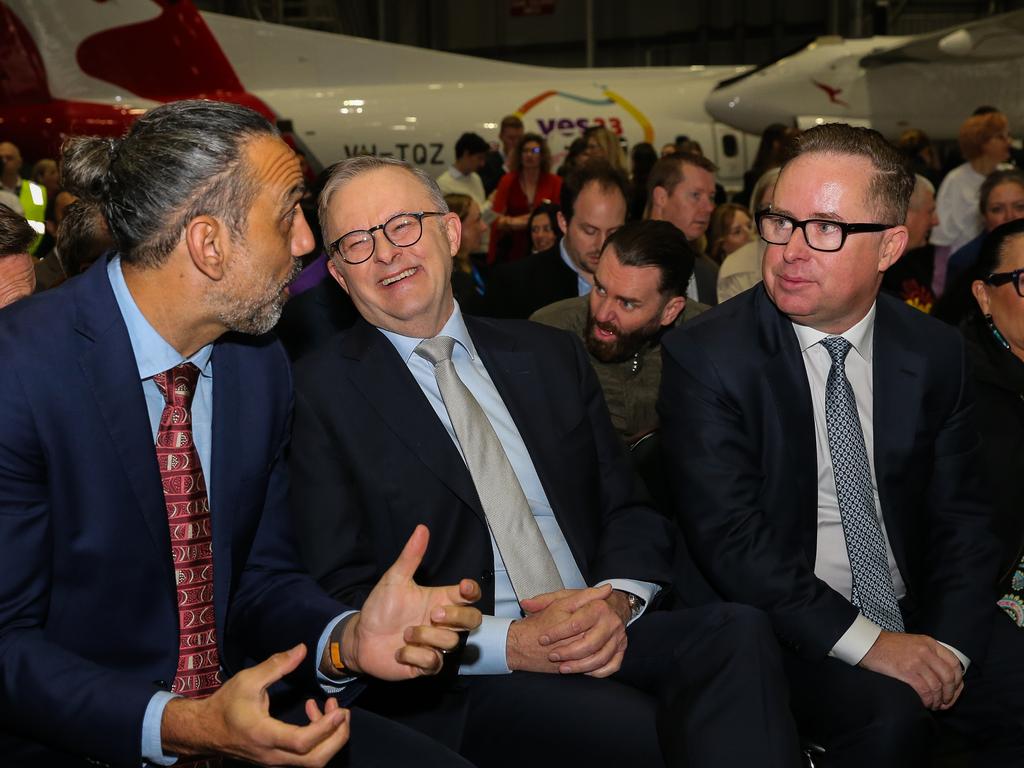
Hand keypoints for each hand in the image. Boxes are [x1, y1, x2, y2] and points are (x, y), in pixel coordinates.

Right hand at [162, 644, 348, 765]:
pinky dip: (318, 738)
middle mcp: (273, 755)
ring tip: (331, 708)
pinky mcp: (278, 759)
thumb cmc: (226, 704)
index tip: (339, 709)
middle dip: (337, 737)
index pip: (301, 742)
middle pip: (315, 760)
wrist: (205, 730)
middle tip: (343, 711)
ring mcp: (276, 761)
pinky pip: (305, 756)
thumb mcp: (248, 679)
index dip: (325, 728)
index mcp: (264, 735)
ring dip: (329, 737)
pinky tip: (313, 713)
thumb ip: (277, 665)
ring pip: (313, 761)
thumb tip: (302, 649)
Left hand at [339, 524, 481, 678]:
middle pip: (473, 620)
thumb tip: (422, 528)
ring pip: (452, 643)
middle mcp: (442, 623)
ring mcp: (435, 644)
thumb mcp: (394, 579)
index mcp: (440, 600)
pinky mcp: (424, 665)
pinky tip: (400, 651)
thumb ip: (410, 556)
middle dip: (457, 618)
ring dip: (426, 637)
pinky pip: (433, 662)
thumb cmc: (380, 607)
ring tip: (405, 633)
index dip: (472, 592)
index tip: (463, 588)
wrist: (360, 637)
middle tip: (433, 614)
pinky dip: (415, 656)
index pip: (469, 596)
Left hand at [510, 584, 626, 676]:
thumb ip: (544, 601)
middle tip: (552, 656)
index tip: (543, 639)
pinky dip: (597, 672)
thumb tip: (525, 604)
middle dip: (568, 653)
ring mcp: (619, 636)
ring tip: (563, 668)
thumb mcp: (564, 598)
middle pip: (590, 643)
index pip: (575, 623)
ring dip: (579, 666)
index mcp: (598, 606)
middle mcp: (611, 621)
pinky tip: (582, 672)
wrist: (611, 607)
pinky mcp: (622, 649)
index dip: (556, 634)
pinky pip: (612, 665)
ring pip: (600, 657)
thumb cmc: (583, 605)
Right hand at [859, 631, 963, 709]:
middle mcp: (926, 651)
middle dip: (950, 694)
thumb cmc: (890, 646)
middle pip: (949, 677)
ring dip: (938, 700)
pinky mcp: (906, 671)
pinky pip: (924, 690)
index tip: (954, 690)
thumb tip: (943, 675)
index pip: (954, 663)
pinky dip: (927, 700)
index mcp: (930, 643)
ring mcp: (916, 661)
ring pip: (937, 686)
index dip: (958, 680)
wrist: (868, 644)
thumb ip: (929, 654)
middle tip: (945, 702)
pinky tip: (924, 703)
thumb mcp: (914, 643)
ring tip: (934, 705)